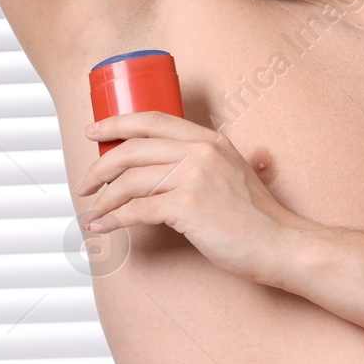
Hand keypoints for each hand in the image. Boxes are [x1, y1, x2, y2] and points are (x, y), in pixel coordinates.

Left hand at [74, 111, 300, 284]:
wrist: (280, 243)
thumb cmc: (256, 217)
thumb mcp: (232, 172)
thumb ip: (206, 163)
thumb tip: (167, 171)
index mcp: (209, 139)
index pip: (152, 120)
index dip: (116, 123)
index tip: (93, 132)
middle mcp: (200, 151)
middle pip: (133, 149)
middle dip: (100, 167)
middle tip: (84, 183)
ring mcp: (194, 178)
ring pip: (129, 181)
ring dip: (102, 199)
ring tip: (91, 211)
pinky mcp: (187, 207)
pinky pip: (136, 210)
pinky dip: (112, 219)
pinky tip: (103, 227)